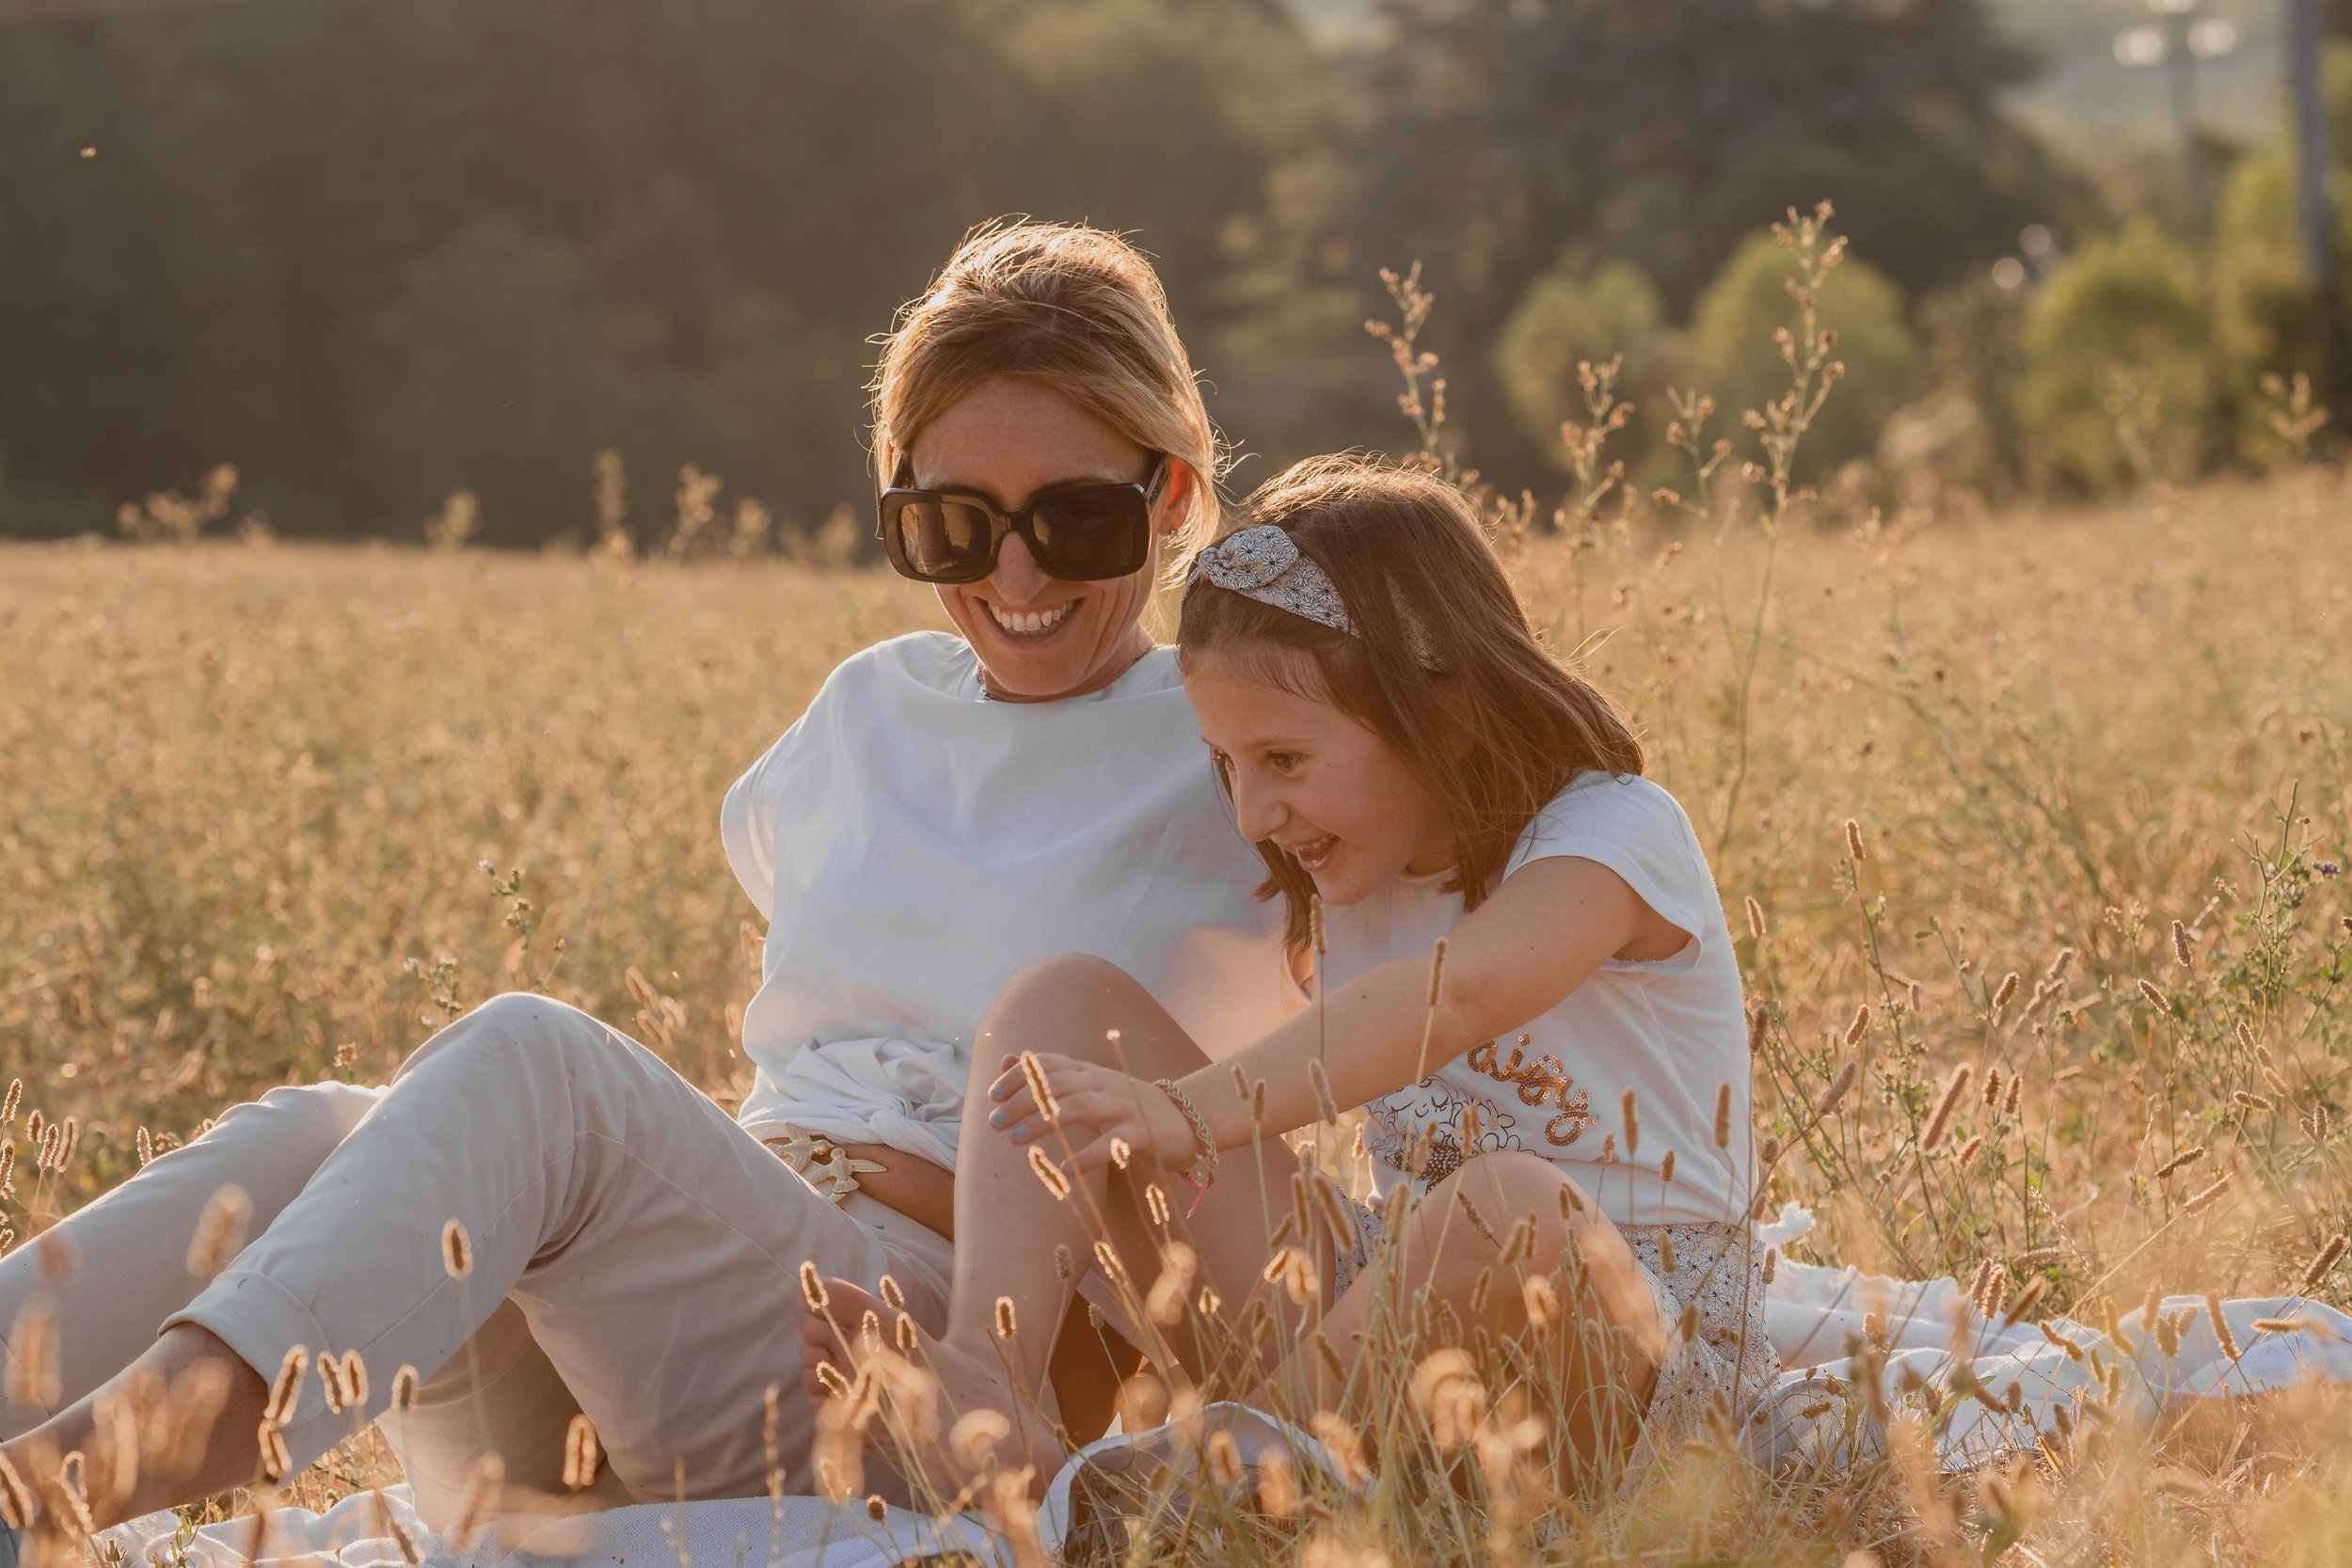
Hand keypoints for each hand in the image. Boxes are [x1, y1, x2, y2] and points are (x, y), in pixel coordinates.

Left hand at [984, 1052, 1198, 1177]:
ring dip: (1044, 1122)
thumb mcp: (1089, 1086)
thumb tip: (1007, 1059)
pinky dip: (1087, 1156)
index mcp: (1090, 1072)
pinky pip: (1112, 1144)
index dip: (1019, 1076)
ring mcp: (1125, 1106)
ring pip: (1080, 1107)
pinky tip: (1064, 1169)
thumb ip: (1049, 1075)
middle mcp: (1105, 1083)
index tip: (992, 1095)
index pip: (1050, 1064)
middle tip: (995, 1124)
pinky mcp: (1142, 1133)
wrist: (1188, 1120)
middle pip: (1059, 1085)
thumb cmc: (1128, 1107)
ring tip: (1016, 1139)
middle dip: (1023, 1102)